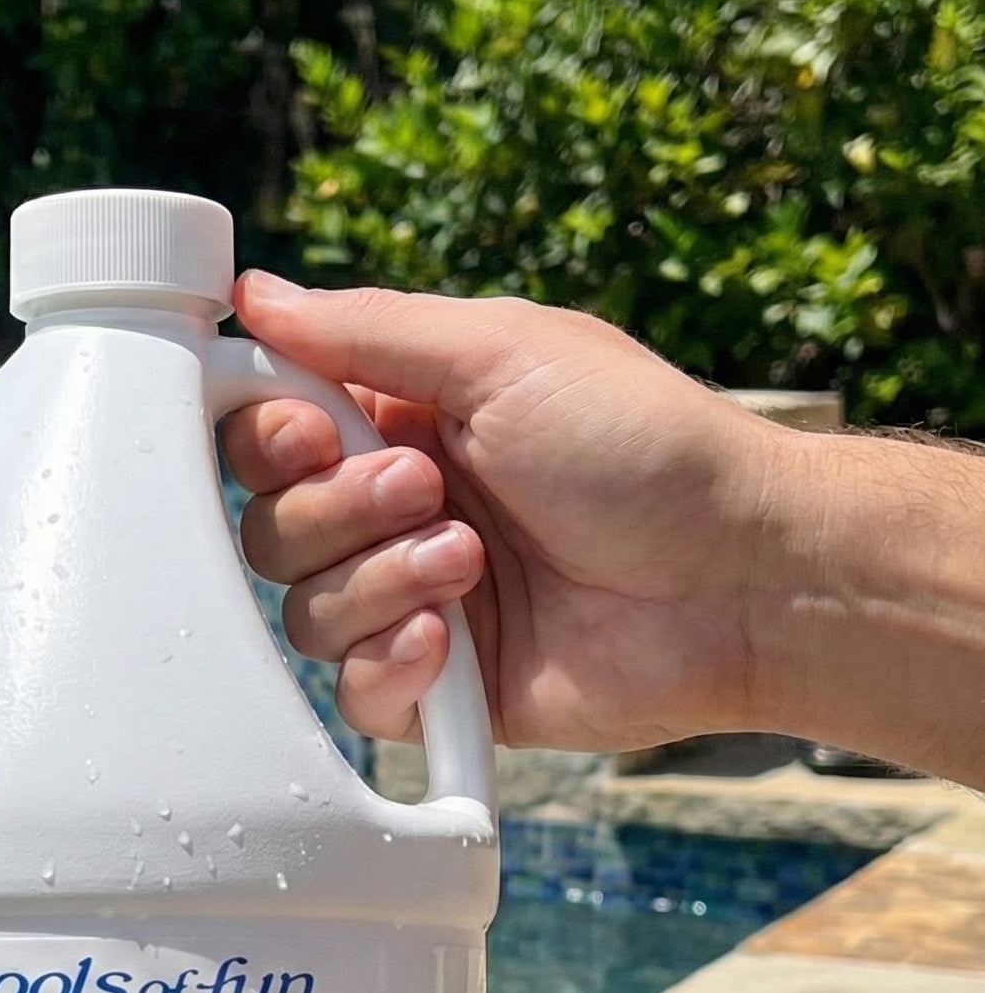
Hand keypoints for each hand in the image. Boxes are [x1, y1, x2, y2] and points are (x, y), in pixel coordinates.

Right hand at [224, 271, 798, 754]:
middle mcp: (398, 515)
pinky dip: (391, 667)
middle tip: (429, 488)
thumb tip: (258, 296)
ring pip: (306, 614)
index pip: (272, 434)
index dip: (267, 438)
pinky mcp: (442, 692)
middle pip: (270, 529)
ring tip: (473, 563)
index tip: (309, 432)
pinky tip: (452, 642)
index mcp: (404, 422)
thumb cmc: (642, 447)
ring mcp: (417, 605)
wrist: (735, 579)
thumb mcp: (501, 352)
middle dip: (338, 510)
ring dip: (380, 582)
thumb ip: (367, 330)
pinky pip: (355, 696)